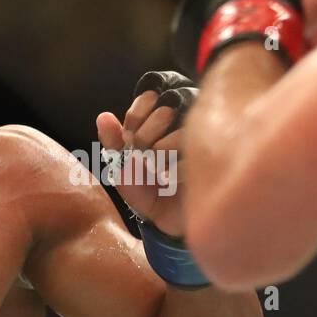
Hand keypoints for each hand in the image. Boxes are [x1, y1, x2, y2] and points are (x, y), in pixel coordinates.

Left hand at [96, 71, 195, 237]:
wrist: (165, 217)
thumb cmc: (144, 187)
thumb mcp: (121, 165)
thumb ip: (112, 141)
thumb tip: (104, 116)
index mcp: (159, 119)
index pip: (149, 98)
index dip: (136, 116)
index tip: (128, 136)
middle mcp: (183, 123)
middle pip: (164, 113)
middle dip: (145, 138)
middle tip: (143, 158)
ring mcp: (201, 140)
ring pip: (179, 135)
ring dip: (161, 157)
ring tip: (159, 173)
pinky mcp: (212, 160)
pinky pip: (191, 158)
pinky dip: (175, 172)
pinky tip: (172, 182)